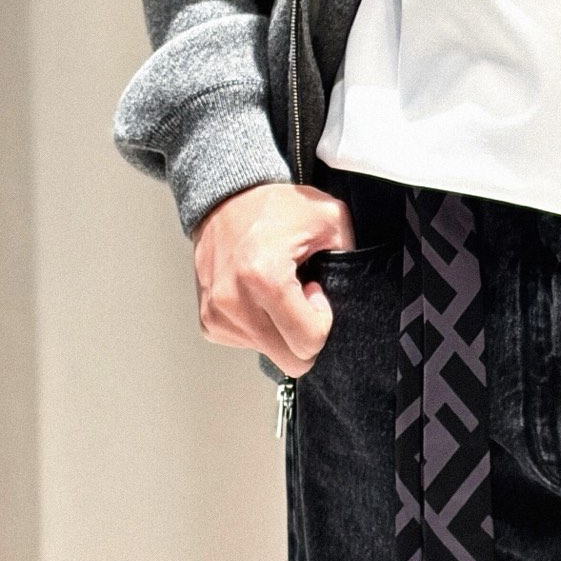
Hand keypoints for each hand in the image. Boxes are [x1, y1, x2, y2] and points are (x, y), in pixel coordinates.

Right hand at [191, 181, 355, 376]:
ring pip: (271, 354)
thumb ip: (350, 257)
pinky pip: (249, 345)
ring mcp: (217, 315)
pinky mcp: (208, 322)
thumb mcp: (330, 218)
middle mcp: (233, 301)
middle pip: (290, 361)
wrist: (227, 199)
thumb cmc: (278, 207)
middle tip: (300, 297)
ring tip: (277, 291)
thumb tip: (352, 296)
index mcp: (264, 277)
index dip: (323, 321)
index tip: (314, 291)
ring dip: (281, 330)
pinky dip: (261, 327)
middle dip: (304, 335)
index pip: (308, 342)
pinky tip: (259, 296)